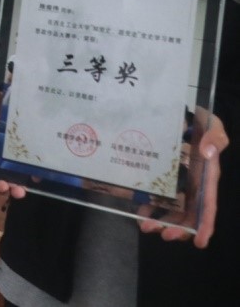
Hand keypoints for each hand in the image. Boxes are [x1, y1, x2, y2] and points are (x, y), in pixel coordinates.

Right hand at [0, 84, 28, 199]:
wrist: (36, 113)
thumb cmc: (12, 112)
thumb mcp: (2, 105)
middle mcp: (4, 160)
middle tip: (3, 186)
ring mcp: (20, 165)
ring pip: (15, 182)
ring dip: (15, 189)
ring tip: (19, 192)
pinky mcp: (37, 167)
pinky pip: (33, 179)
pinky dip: (33, 183)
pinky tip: (37, 183)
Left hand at [138, 111, 227, 247]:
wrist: (185, 112)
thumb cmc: (203, 122)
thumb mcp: (213, 126)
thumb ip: (215, 138)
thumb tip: (209, 153)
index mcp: (207, 177)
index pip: (208, 206)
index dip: (205, 225)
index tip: (200, 242)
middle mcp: (193, 184)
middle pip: (188, 213)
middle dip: (178, 228)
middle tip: (164, 235)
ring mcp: (178, 182)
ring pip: (172, 208)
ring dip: (161, 221)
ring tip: (146, 227)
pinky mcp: (163, 176)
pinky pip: (156, 195)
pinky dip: (148, 206)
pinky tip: (139, 212)